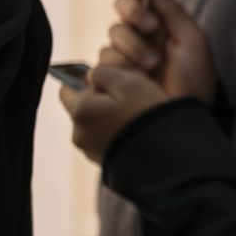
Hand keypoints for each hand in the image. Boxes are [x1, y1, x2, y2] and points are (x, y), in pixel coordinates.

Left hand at [59, 63, 173, 162]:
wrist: (167, 155)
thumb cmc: (148, 114)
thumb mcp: (128, 81)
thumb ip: (103, 72)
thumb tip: (91, 77)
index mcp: (80, 110)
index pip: (68, 88)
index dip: (89, 81)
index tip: (112, 83)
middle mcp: (79, 133)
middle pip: (83, 107)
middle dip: (100, 101)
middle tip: (128, 100)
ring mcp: (91, 151)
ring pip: (94, 125)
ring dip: (109, 119)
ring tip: (135, 118)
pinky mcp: (105, 163)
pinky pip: (105, 142)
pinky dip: (117, 135)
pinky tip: (136, 133)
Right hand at [107, 0, 214, 102]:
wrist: (183, 113)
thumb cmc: (195, 80)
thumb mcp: (192, 41)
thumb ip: (172, 11)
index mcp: (160, 26)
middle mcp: (140, 37)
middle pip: (121, 11)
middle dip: (135, 17)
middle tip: (152, 29)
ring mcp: (124, 58)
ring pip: (111, 37)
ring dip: (132, 50)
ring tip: (152, 68)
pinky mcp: (109, 78)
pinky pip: (101, 62)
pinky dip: (119, 67)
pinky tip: (135, 78)